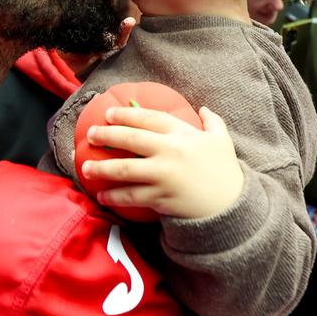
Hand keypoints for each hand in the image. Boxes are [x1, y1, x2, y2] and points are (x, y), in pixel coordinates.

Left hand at [80, 106, 243, 219]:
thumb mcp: (222, 141)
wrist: (230, 206)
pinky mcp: (160, 198)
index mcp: (182, 134)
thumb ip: (212, 122)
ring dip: (101, 168)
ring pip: (124, 169)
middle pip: (130, 139)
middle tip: (91, 135)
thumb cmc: (225, 171)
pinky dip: (114, 196)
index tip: (108, 114)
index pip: (147, 118)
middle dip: (106, 135)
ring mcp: (163, 175)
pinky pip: (131, 196)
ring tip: (86, 167)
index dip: (125, 114)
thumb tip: (203, 109)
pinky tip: (102, 195)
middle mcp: (169, 151)